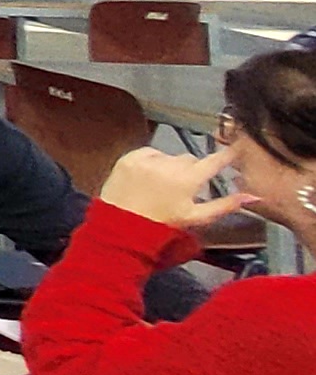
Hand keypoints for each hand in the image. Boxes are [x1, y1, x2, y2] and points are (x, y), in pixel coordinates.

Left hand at [98, 147, 253, 230]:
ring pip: (169, 156)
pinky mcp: (128, 157)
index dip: (226, 155)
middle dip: (191, 170)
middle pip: (190, 159)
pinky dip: (151, 161)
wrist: (121, 226)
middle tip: (184, 187)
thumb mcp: (197, 217)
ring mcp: (147, 159)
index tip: (235, 147)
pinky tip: (148, 178)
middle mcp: (169, 165)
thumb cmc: (163, 224)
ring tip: (162, 186)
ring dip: (170, 166)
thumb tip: (254, 196)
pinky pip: (148, 153)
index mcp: (188, 180)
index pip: (213, 161)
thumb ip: (226, 205)